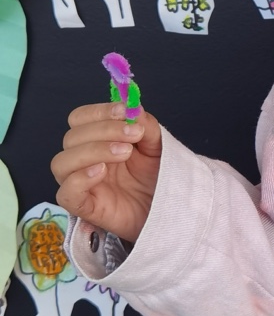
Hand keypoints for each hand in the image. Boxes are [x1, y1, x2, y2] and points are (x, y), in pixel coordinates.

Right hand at [51, 103, 162, 243]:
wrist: (169, 208)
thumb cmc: (157, 177)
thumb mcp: (157, 145)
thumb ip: (145, 124)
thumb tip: (133, 107)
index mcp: (97, 140)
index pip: (80, 118)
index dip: (99, 112)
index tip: (124, 111)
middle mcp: (83, 159)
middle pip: (72, 137)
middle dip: (104, 130)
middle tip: (134, 135)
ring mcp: (81, 184)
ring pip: (62, 162)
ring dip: (92, 151)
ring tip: (125, 152)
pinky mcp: (84, 207)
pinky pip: (66, 192)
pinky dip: (79, 178)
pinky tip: (102, 171)